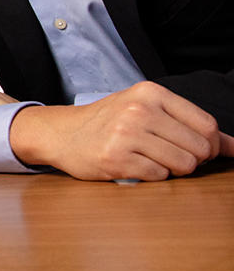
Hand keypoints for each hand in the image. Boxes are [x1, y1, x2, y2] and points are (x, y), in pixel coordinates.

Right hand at [9, 81, 224, 180]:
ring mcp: (126, 134)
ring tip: (151, 160)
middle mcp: (139, 110)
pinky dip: (152, 176)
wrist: (62, 133)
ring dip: (173, 170)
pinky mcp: (116, 159)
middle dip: (192, 159)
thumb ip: (191, 125)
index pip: (207, 125)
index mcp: (150, 93)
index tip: (195, 149)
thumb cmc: (108, 122)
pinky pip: (159, 177)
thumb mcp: (146, 110)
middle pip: (200, 148)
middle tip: (168, 155)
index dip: (209, 144)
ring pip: (184, 166)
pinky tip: (134, 165)